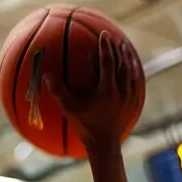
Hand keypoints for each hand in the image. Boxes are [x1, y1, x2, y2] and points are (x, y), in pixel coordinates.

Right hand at [65, 31, 143, 153]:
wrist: (105, 146)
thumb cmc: (85, 127)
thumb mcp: (69, 110)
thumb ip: (58, 92)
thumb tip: (46, 75)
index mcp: (107, 91)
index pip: (108, 62)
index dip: (106, 47)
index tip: (104, 35)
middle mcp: (121, 93)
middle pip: (122, 64)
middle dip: (117, 49)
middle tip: (112, 38)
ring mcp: (130, 99)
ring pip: (130, 72)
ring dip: (126, 58)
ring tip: (123, 47)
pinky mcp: (134, 104)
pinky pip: (135, 83)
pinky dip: (132, 71)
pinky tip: (130, 66)